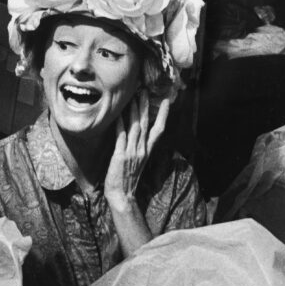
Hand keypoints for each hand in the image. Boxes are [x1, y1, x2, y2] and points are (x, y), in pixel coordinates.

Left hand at [104, 91, 169, 212]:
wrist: (122, 195)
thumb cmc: (127, 179)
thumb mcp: (137, 162)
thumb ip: (138, 148)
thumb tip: (136, 135)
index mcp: (147, 151)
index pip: (159, 130)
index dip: (163, 115)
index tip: (166, 101)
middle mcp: (142, 150)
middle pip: (146, 124)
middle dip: (146, 106)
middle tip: (145, 90)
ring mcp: (132, 152)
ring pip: (135, 127)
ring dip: (134, 111)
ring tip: (133, 96)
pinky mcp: (120, 155)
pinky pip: (121, 136)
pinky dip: (120, 124)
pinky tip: (118, 114)